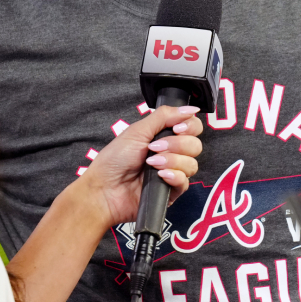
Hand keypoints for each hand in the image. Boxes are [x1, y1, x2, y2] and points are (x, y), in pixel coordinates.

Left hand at [74, 105, 203, 228]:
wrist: (104, 189)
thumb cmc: (115, 159)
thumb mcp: (138, 131)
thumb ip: (165, 116)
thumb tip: (191, 109)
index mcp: (164, 137)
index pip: (192, 128)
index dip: (190, 126)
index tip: (177, 128)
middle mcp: (171, 154)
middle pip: (195, 145)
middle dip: (177, 145)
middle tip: (155, 147)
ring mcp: (172, 173)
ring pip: (192, 164)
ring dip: (172, 161)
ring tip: (152, 164)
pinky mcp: (171, 192)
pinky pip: (185, 183)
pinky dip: (174, 176)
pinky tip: (160, 176)